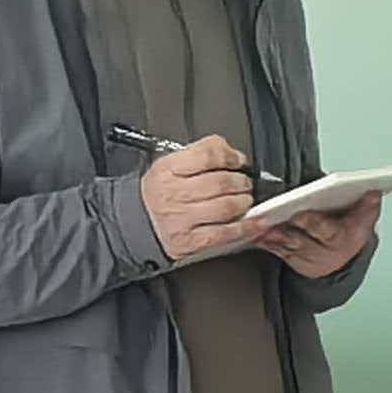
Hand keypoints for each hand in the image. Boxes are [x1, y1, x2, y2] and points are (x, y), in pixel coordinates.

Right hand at [140, 136, 257, 262]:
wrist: (137, 222)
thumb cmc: (160, 193)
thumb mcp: (171, 164)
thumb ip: (202, 152)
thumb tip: (233, 153)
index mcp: (167, 170)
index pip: (206, 156)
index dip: (229, 156)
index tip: (239, 161)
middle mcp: (172, 194)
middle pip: (219, 183)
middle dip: (241, 182)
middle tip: (244, 183)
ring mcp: (180, 219)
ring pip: (224, 207)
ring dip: (243, 202)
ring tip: (245, 199)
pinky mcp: (189, 240)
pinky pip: (224, 233)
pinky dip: (245, 227)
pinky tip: (254, 222)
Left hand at [259, 188, 380, 281]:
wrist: (339, 263)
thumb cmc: (348, 235)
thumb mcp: (363, 223)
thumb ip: (367, 208)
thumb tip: (374, 192)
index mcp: (338, 238)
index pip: (324, 229)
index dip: (311, 222)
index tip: (299, 214)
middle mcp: (318, 249)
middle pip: (299, 238)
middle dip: (283, 229)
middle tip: (268, 219)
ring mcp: (301, 253)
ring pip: (282, 244)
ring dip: (268, 235)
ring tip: (257, 223)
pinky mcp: (286, 255)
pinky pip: (272, 248)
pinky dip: (261, 240)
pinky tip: (252, 231)